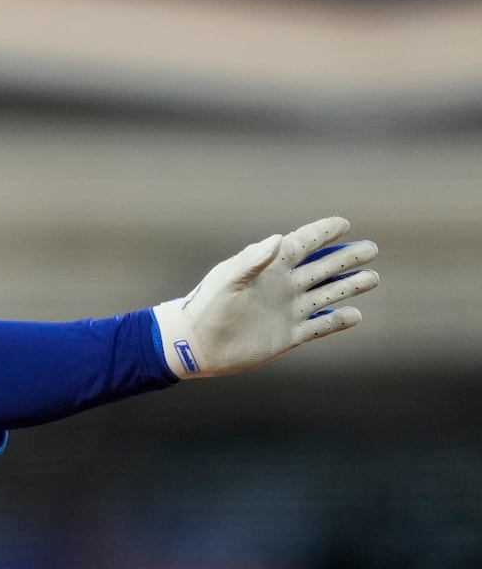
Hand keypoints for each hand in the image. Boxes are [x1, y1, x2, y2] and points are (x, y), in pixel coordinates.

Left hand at [151, 216, 379, 378]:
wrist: (196, 344)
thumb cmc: (206, 306)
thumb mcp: (227, 279)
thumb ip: (253, 260)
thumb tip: (278, 239)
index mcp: (269, 267)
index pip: (302, 243)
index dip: (323, 232)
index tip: (344, 224)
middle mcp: (283, 286)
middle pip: (323, 267)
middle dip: (347, 257)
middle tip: (371, 248)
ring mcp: (287, 311)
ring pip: (327, 294)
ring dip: (349, 286)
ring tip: (372, 278)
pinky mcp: (288, 336)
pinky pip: (318, 327)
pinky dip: (337, 322)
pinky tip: (355, 315)